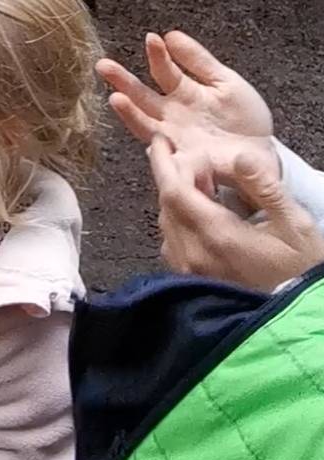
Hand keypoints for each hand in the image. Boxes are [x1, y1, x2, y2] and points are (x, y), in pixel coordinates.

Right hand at [97, 31, 279, 192]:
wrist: (261, 154)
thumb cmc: (243, 120)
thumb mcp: (225, 81)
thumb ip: (198, 61)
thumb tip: (171, 36)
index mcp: (183, 93)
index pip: (163, 70)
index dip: (157, 55)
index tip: (151, 39)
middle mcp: (171, 115)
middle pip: (141, 96)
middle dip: (121, 81)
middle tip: (103, 65)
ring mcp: (173, 138)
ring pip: (144, 123)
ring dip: (129, 112)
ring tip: (116, 98)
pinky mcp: (182, 160)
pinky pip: (165, 153)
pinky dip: (155, 147)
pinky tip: (148, 139)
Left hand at [151, 135, 323, 290]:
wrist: (295, 315)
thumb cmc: (300, 268)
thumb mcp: (294, 223)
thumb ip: (264, 187)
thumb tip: (240, 157)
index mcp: (216, 235)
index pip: (174, 192)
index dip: (163, 164)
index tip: (161, 142)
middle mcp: (193, 253)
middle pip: (166, 205)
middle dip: (173, 177)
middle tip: (192, 159)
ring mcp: (188, 269)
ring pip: (166, 223)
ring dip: (176, 198)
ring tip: (202, 184)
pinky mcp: (189, 279)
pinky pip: (172, 242)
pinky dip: (178, 220)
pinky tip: (200, 213)